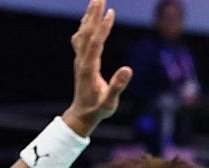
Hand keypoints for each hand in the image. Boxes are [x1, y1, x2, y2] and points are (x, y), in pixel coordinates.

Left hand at [63, 0, 132, 134]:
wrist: (81, 115)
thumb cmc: (98, 110)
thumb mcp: (110, 102)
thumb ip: (117, 86)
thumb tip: (128, 69)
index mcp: (89, 68)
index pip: (96, 42)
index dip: (103, 27)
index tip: (111, 12)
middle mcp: (82, 60)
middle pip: (87, 32)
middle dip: (94, 14)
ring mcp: (79, 60)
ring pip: (82, 33)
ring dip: (89, 16)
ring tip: (95, 1)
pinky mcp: (80, 61)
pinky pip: (81, 38)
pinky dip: (85, 26)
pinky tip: (88, 19)